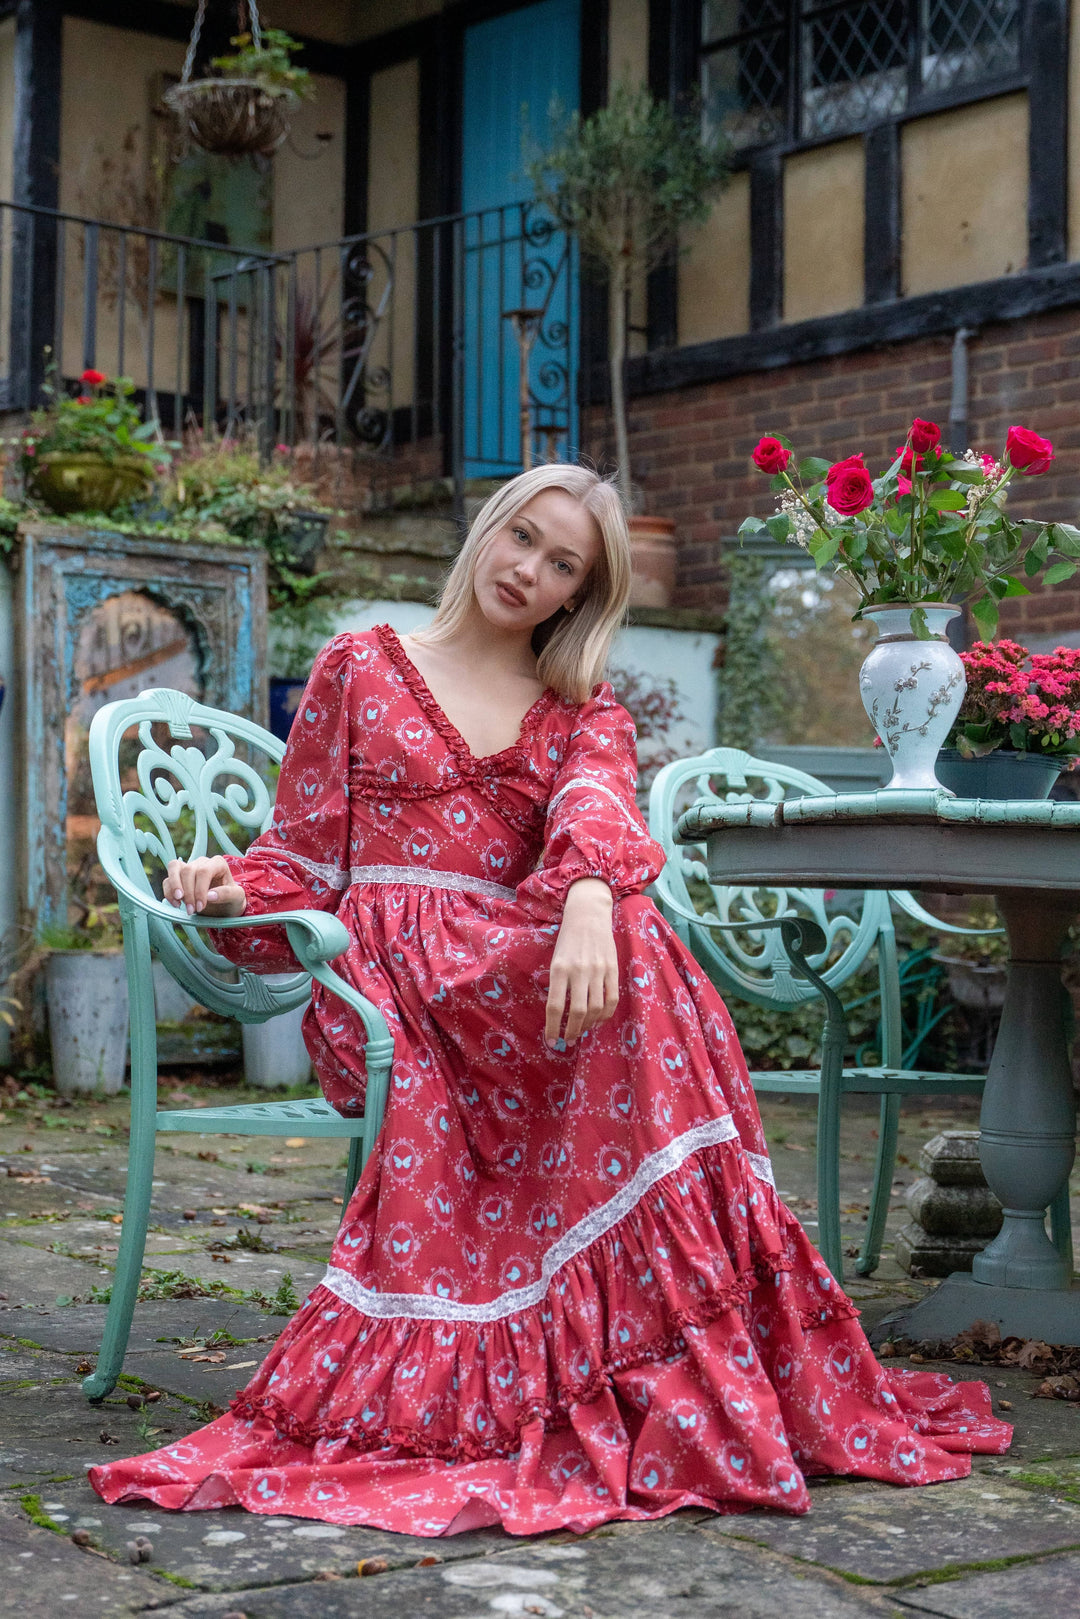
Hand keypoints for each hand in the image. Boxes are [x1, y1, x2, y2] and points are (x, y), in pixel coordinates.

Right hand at [165, 855, 246, 917]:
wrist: (224, 906)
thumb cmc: (232, 899)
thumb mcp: (237, 898)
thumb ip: (226, 894)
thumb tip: (209, 895)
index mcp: (218, 863)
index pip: (204, 871)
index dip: (199, 889)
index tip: (200, 906)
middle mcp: (202, 862)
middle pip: (188, 870)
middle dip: (188, 893)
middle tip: (192, 911)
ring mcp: (189, 867)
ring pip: (174, 868)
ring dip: (174, 888)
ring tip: (179, 904)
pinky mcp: (178, 876)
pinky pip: (167, 879)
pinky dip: (168, 892)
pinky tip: (176, 905)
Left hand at [544, 878, 618, 1045]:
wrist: (588, 915)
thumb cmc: (568, 939)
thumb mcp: (555, 959)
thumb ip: (557, 984)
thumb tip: (558, 1014)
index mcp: (559, 968)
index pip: (554, 1006)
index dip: (552, 1028)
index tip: (551, 1041)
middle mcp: (579, 971)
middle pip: (576, 1012)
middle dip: (571, 1031)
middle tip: (568, 1040)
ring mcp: (598, 970)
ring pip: (595, 1009)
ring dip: (587, 1025)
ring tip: (581, 1030)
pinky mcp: (613, 969)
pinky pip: (611, 999)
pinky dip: (605, 1015)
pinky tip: (598, 1020)